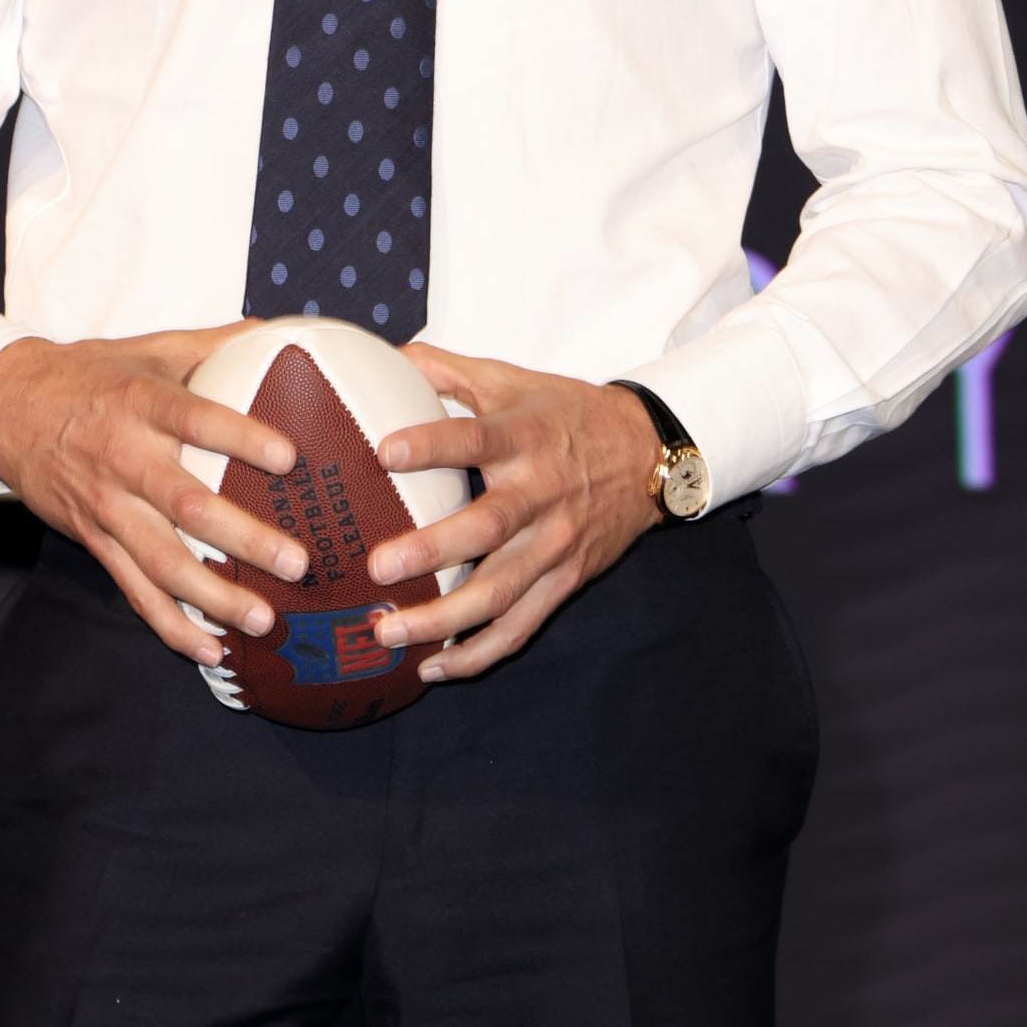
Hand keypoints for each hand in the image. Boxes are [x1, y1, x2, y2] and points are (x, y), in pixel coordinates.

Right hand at [0, 327, 308, 669]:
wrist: (5, 404)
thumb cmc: (91, 374)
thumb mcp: (149, 348)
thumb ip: (214, 344)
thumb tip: (279, 331)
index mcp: (142, 402)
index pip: (197, 420)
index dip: (242, 438)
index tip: (290, 457)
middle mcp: (124, 457)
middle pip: (187, 504)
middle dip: (244, 539)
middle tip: (296, 561)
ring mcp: (107, 505)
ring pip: (162, 561)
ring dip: (214, 596)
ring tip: (264, 617)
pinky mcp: (94, 539)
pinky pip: (133, 590)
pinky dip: (171, 624)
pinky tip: (210, 649)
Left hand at [365, 345, 662, 680]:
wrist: (648, 454)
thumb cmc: (565, 414)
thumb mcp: (513, 380)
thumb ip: (448, 370)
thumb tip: (385, 359)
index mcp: (525, 435)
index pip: (475, 438)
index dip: (431, 444)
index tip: (385, 452)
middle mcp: (542, 492)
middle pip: (487, 526)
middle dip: (431, 550)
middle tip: (378, 566)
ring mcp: (556, 543)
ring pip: (500, 591)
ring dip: (443, 618)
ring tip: (388, 632)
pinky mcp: (566, 581)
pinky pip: (520, 626)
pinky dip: (477, 653)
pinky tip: (433, 667)